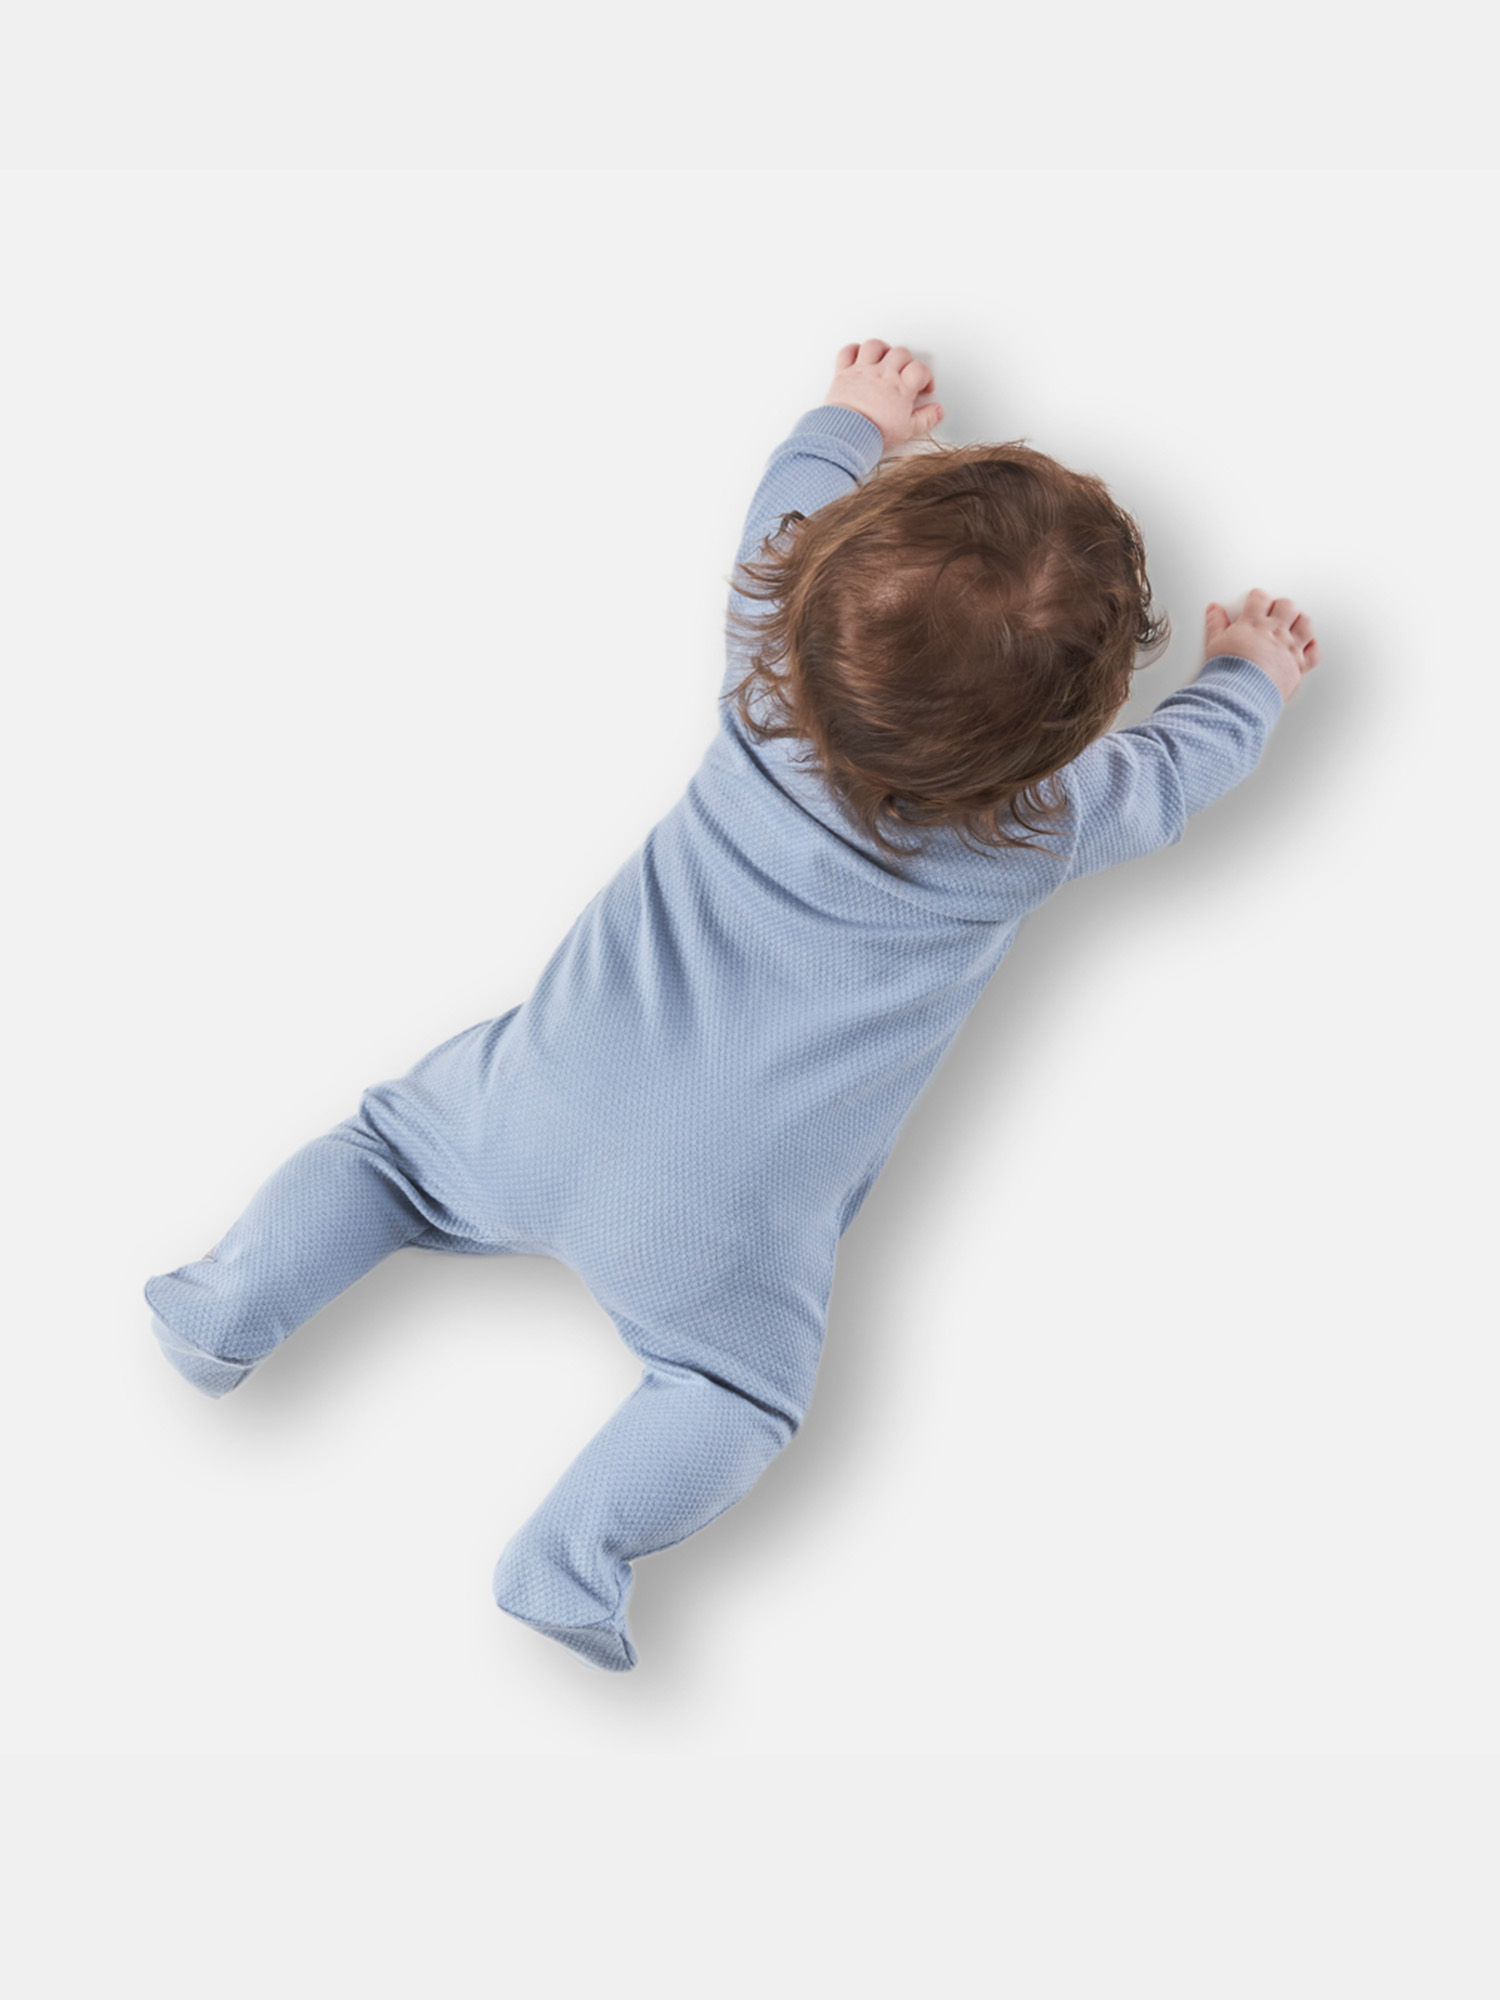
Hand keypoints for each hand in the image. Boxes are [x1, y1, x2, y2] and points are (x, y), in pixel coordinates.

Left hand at [824, 338, 943, 454]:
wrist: (846, 435)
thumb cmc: (874, 433)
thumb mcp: (907, 431)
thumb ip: (925, 419)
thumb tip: (937, 411)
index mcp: (900, 387)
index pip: (920, 369)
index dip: (926, 376)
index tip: (924, 387)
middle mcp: (882, 374)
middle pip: (900, 353)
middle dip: (907, 361)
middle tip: (906, 374)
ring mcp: (862, 371)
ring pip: (875, 346)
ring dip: (882, 350)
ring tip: (885, 360)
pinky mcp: (843, 373)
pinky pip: (848, 352)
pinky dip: (854, 351)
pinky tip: (859, 358)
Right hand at [1203, 589, 1321, 702]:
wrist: (1240, 696)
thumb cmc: (1226, 674)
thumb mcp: (1214, 643)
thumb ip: (1215, 623)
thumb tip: (1214, 609)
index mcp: (1254, 624)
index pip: (1260, 598)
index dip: (1258, 597)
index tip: (1255, 600)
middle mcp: (1275, 632)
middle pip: (1287, 606)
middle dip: (1281, 606)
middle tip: (1275, 612)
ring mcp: (1289, 648)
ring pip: (1305, 623)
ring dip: (1300, 621)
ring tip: (1292, 624)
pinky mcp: (1299, 666)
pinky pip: (1314, 651)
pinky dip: (1312, 646)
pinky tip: (1305, 646)